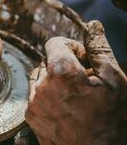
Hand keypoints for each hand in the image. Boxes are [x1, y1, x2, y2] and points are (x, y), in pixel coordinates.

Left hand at [26, 20, 126, 144]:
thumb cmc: (111, 120)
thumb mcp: (114, 81)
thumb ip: (100, 49)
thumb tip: (93, 25)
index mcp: (60, 72)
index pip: (55, 43)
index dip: (72, 47)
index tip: (84, 60)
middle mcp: (41, 85)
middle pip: (47, 61)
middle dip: (65, 65)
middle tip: (84, 81)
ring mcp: (33, 102)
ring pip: (40, 78)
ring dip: (55, 80)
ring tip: (76, 95)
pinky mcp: (30, 116)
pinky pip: (35, 95)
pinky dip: (48, 95)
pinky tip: (66, 107)